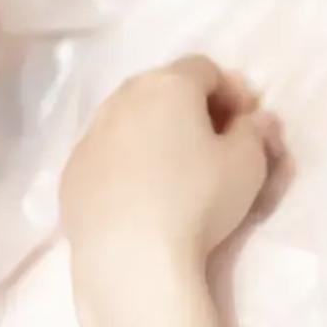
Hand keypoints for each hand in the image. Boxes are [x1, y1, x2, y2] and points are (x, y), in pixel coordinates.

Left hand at [59, 54, 286, 280]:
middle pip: (162, 89)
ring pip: (129, 119)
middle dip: (191, 109)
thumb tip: (254, 120)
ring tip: (175, 171)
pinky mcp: (71, 172)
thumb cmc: (199, 200)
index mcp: (168, 86)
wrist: (132, 257)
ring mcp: (90, 135)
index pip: (205, 69)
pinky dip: (125, 164)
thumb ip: (255, 132)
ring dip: (155, 133)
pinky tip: (140, 197)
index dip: (231, 91)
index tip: (246, 122)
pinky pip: (106, 154)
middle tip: (213, 143)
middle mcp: (122, 98)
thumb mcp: (248, 164)